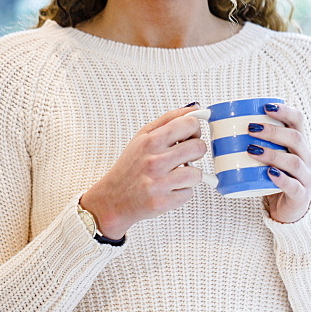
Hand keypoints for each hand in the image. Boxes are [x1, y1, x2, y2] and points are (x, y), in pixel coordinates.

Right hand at [79, 104, 206, 237]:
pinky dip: (182, 192)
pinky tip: (169, 189)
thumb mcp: (143, 137)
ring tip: (175, 175)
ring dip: (189, 175)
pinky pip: (189, 193)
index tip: (190, 135)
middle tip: (185, 157)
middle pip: (198, 147)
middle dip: (195, 152)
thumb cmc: (129, 167)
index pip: (189, 124)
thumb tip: (195, 109)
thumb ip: (169, 120)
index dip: (194, 129)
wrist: (111, 199)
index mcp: (150, 141)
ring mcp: (159, 183)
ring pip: (197, 173)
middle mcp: (154, 161)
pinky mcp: (163, 202)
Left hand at [246, 103, 310, 223]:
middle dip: (273, 131)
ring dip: (272, 154)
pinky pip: (293, 185)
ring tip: (252, 150)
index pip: (298, 121)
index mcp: (298, 144)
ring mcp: (305, 177)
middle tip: (251, 128)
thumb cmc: (273, 178)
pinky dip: (282, 179)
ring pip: (294, 161)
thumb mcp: (267, 158)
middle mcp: (305, 158)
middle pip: (295, 138)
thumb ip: (252, 143)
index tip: (266, 107)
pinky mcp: (300, 195)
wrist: (289, 209)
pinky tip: (269, 173)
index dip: (284, 111)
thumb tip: (216, 125)